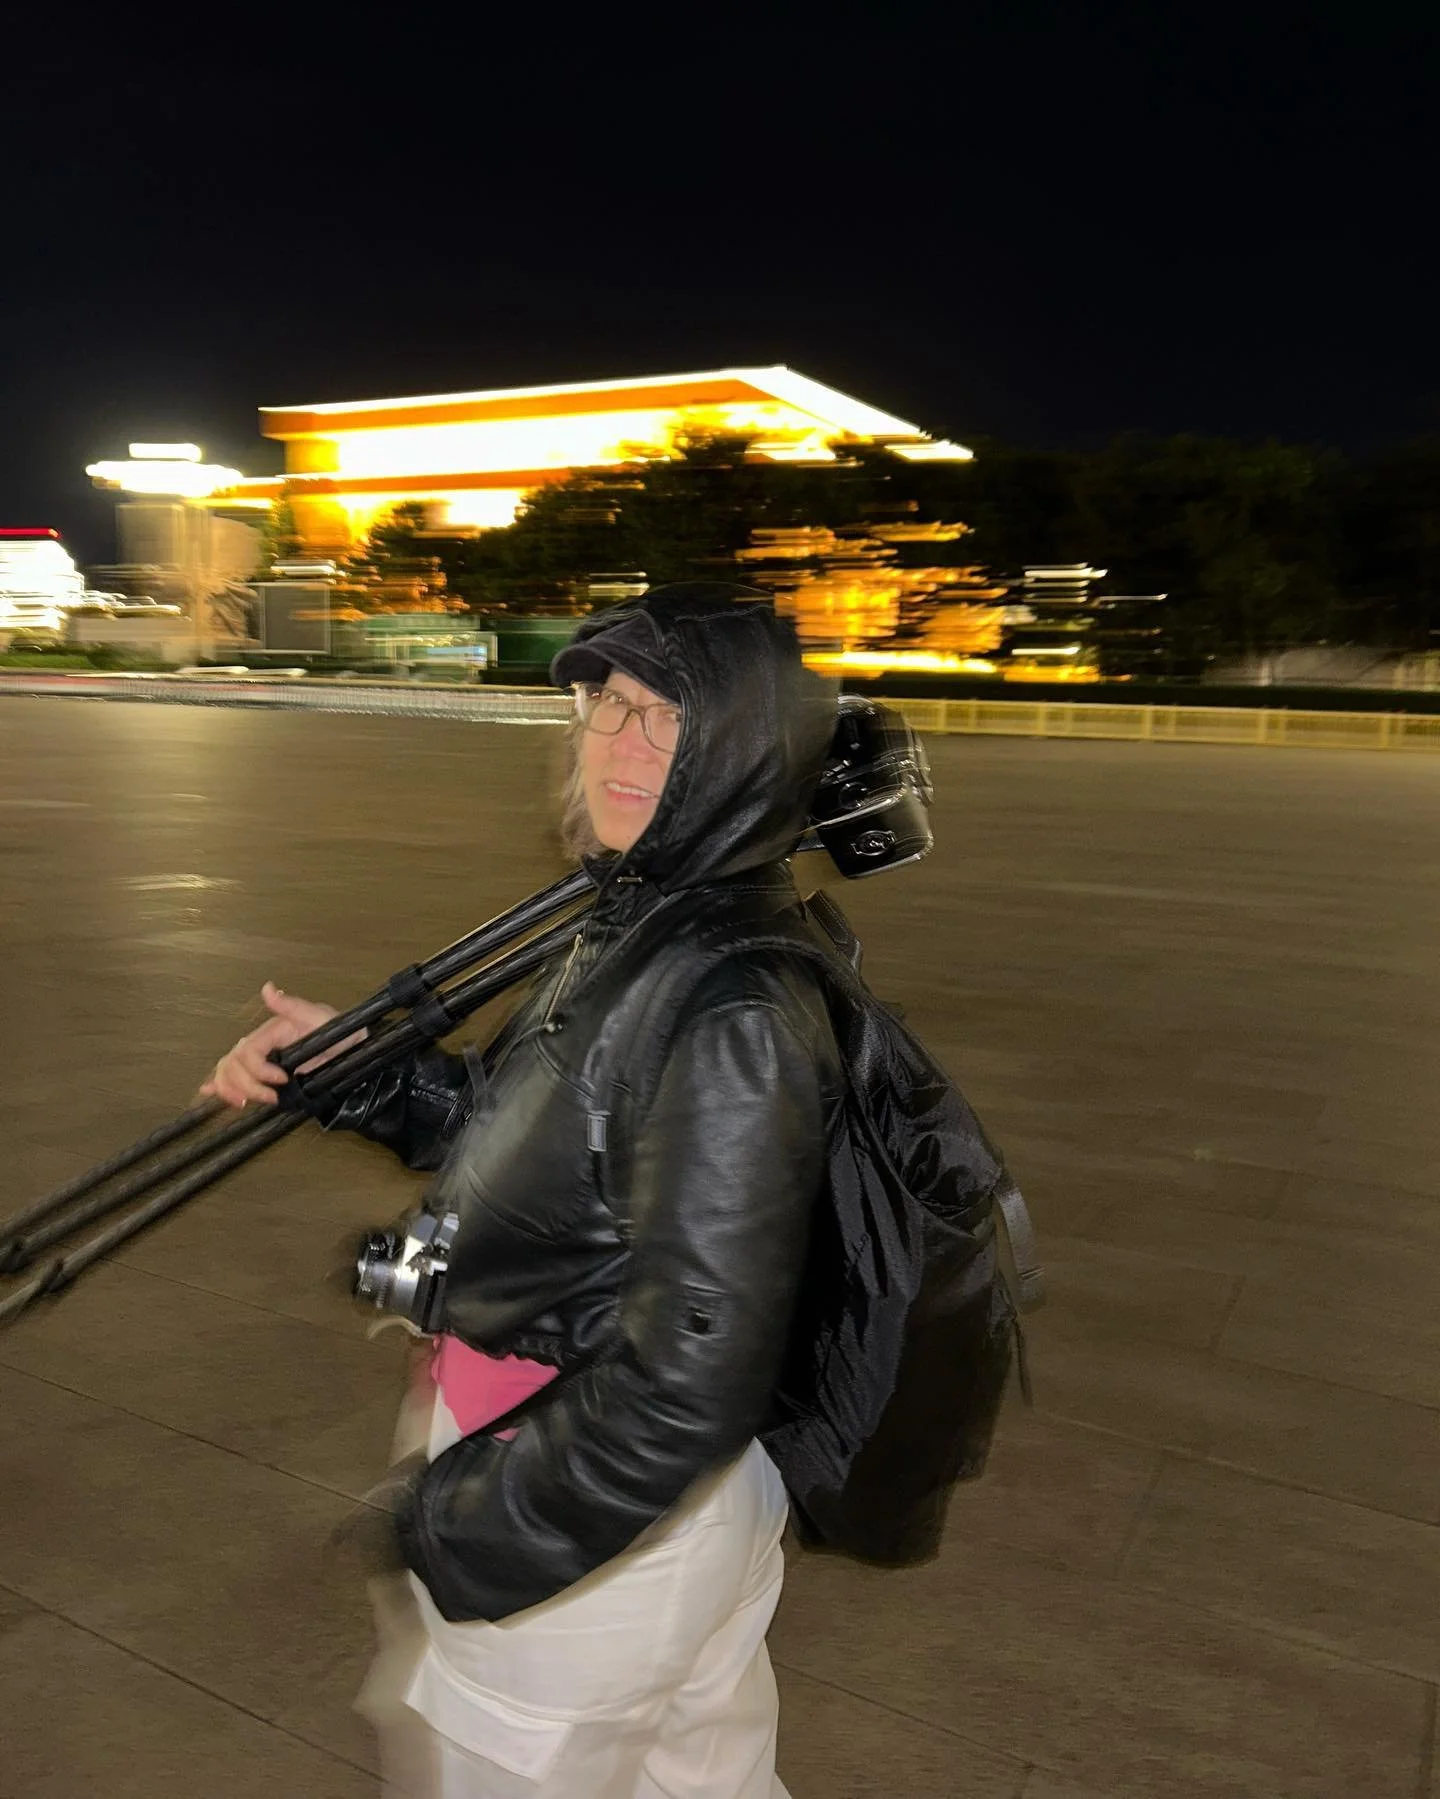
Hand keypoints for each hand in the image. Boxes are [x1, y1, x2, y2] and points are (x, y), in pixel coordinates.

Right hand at [201, 982, 362, 1107]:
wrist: (355, 1054)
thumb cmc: (342, 1035)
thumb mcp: (321, 1018)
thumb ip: (293, 1006)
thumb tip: (268, 989)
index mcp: (272, 1031)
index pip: (247, 1051)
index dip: (258, 1069)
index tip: (282, 1079)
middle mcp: (263, 1045)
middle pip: (232, 1063)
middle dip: (245, 1084)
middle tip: (269, 1097)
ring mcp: (262, 1060)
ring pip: (228, 1071)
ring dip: (229, 1088)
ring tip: (244, 1102)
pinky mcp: (265, 1075)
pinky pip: (234, 1077)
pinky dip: (221, 1085)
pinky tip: (212, 1092)